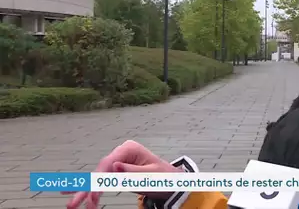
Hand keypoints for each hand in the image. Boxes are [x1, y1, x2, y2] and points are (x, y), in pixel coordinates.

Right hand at [63, 140, 181, 208]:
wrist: (171, 181)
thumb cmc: (164, 176)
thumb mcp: (151, 175)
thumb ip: (132, 171)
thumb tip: (114, 165)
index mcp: (129, 149)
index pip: (108, 164)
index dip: (98, 181)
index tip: (93, 197)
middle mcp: (120, 153)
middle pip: (99, 171)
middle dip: (86, 188)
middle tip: (73, 203)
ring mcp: (117, 161)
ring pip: (97, 178)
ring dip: (85, 193)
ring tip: (72, 204)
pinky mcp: (115, 171)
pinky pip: (101, 182)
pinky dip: (90, 190)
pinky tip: (74, 194)